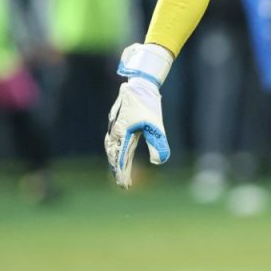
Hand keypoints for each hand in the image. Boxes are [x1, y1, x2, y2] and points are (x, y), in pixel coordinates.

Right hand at [104, 42, 172, 188]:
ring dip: (115, 161)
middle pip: (114, 156)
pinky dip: (113, 151)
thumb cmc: (148, 104)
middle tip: (124, 185)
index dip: (124, 174)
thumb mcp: (156, 125)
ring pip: (111, 148)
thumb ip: (157, 143)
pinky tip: (116, 153)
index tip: (126, 186)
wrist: (140, 84)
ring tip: (120, 172)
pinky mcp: (117, 122)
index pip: (122, 159)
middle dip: (119, 171)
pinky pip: (111, 141)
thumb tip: (159, 162)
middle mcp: (116, 132)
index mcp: (123, 134)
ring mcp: (114, 127)